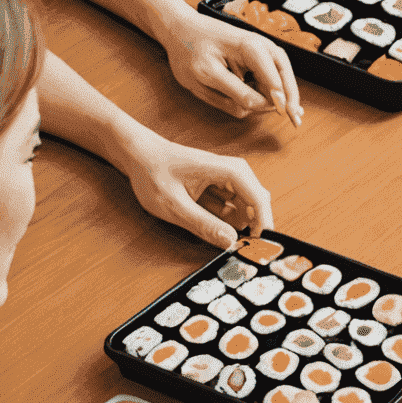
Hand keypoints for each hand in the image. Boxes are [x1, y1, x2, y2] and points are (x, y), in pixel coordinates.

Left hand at [115, 126, 273, 248]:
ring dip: (241, 222)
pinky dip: (228, 218)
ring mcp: (224, 177)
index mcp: (224, 169)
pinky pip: (231, 204)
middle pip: (256, 199)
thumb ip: (203, 224)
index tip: (261, 244)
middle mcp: (230, 170)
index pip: (257, 196)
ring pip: (245, 203)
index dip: (263, 221)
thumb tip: (231, 241)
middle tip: (246, 248)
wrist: (138, 154)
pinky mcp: (217, 184)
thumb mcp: (174, 205)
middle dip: (254, 223)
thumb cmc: (152, 172)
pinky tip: (215, 229)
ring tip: (228, 241)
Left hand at [158, 6, 302, 127]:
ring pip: (280, 75)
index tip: (284, 114)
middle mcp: (260, 46)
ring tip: (295, 114)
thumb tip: (262, 106)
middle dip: (289, 97)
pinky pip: (272, 75)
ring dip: (284, 93)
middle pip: (283, 75)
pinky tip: (283, 102)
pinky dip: (276, 88)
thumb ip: (234, 93)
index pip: (271, 79)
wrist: (182, 28)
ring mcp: (261, 48)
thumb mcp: (205, 76)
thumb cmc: (189, 50)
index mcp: (248, 49)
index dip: (277, 99)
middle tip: (296, 120)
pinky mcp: (258, 54)